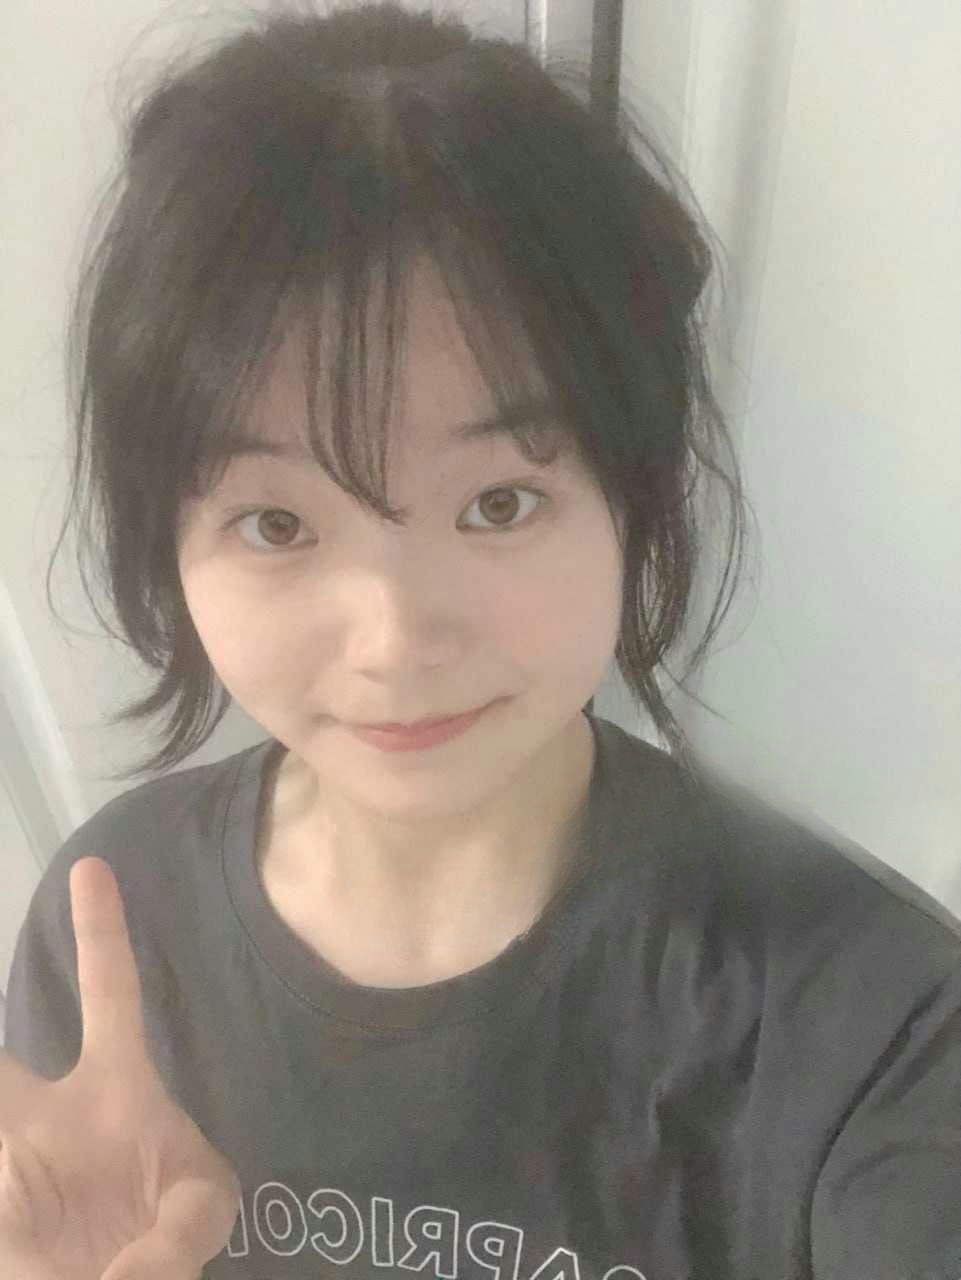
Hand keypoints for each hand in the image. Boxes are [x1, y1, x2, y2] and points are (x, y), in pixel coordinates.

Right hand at [0, 856, 240, 1279]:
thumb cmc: (162, 1235)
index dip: (102, 933)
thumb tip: (140, 1276)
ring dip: (3, 1163)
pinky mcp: (0, 1218)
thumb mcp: (200, 1205)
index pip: (109, 995)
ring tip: (5, 1166)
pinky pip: (5, 1219)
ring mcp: (14, 1162)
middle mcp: (46, 1116)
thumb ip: (187, 1225)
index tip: (94, 868)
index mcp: (113, 1092)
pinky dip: (11, 1223)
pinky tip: (17, 1227)